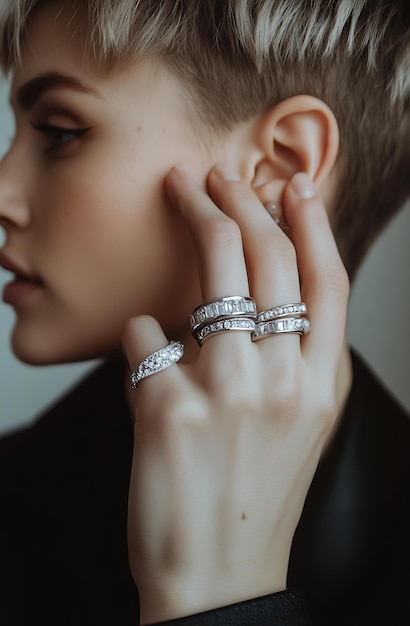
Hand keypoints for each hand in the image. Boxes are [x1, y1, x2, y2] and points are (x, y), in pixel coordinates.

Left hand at [122, 165, 348, 623]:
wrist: (219, 578)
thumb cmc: (258, 495)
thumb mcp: (301, 426)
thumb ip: (293, 360)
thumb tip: (256, 291)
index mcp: (323, 385)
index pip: (327, 282)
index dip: (310, 224)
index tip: (291, 184)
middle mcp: (283, 381)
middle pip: (269, 261)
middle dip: (242, 200)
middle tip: (218, 173)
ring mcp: (227, 392)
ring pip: (213, 275)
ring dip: (194, 216)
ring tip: (178, 190)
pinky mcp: (168, 408)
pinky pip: (148, 334)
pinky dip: (142, 330)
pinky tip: (144, 344)